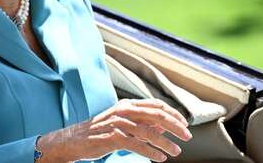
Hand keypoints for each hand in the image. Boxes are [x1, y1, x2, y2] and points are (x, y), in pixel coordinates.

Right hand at [37, 98, 192, 162]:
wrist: (75, 139)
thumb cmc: (100, 131)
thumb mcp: (122, 123)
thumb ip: (142, 122)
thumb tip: (163, 125)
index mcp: (127, 105)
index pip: (156, 105)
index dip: (173, 114)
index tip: (184, 124)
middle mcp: (123, 111)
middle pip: (156, 115)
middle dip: (175, 126)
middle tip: (187, 136)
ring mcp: (118, 123)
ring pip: (149, 132)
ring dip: (166, 143)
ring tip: (175, 151)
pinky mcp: (113, 137)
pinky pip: (137, 145)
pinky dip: (151, 152)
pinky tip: (160, 158)